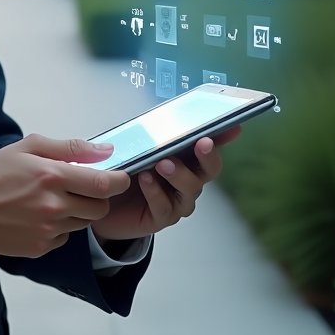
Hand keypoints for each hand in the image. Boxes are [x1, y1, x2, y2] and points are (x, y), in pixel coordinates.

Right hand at [0, 135, 130, 257]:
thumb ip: (69, 147)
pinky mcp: (41, 247)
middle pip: (100, 208)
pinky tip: (41, 215)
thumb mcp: (28, 146)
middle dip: (98, 196)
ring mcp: (48, 230)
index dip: (120, 181)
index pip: (104, 184)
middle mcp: (53, 206)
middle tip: (82, 186)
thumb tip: (104, 150)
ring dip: (79, 210)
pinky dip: (61, 226)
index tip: (121, 177)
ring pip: (85, 223)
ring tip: (56, 198)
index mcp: (51, 176)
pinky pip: (66, 236)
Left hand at [90, 126, 240, 243]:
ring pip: (190, 188)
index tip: (233, 126)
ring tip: (162, 163)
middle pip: (208, 169)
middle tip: (201, 143)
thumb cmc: (124, 170)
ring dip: (179, 173)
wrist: (102, 202)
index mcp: (184, 158)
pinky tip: (146, 180)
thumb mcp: (134, 147)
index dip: (223, 136)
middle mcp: (187, 179)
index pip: (207, 146)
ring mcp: (178, 200)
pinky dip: (156, 191)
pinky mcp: (162, 216)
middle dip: (208, 155)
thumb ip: (149, 135)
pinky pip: (165, 206)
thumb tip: (157, 117)